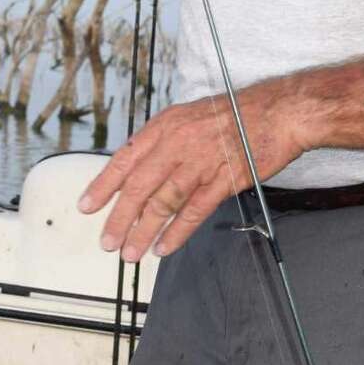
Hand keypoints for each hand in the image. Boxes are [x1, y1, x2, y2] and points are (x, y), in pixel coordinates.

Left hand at [78, 78, 306, 261]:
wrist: (277, 112)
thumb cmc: (234, 113)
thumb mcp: (187, 117)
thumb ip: (162, 142)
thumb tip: (139, 169)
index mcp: (164, 126)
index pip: (124, 159)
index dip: (103, 186)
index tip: (87, 206)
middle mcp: (177, 144)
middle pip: (139, 187)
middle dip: (119, 218)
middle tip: (107, 242)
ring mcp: (201, 163)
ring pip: (163, 203)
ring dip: (143, 231)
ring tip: (131, 252)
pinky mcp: (224, 180)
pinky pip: (194, 212)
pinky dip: (177, 233)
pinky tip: (164, 247)